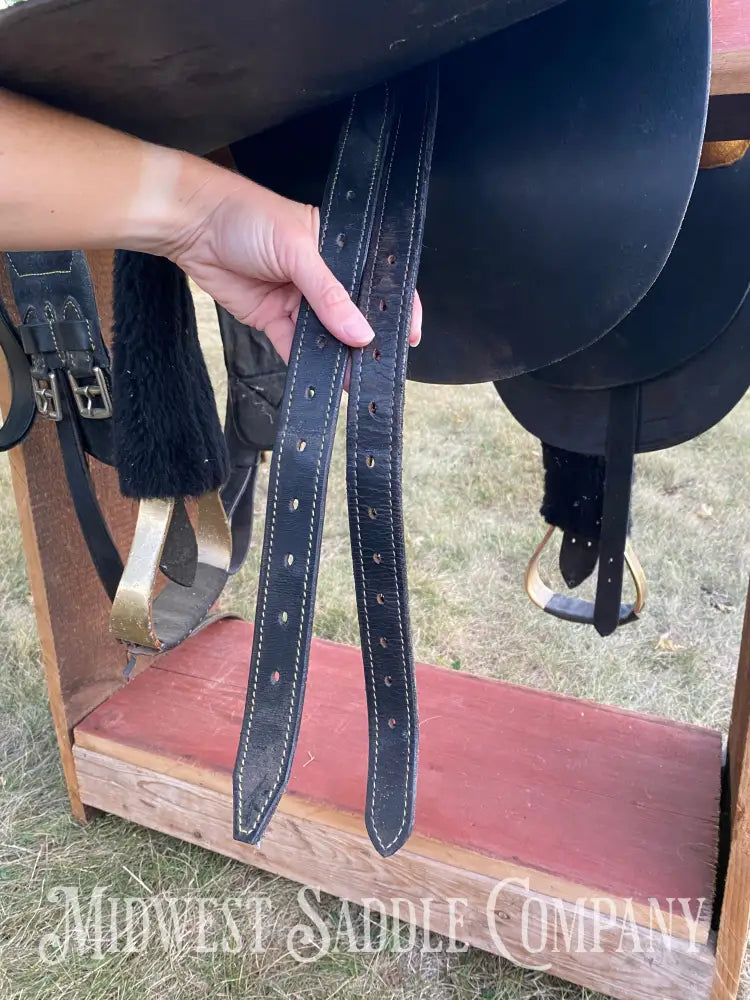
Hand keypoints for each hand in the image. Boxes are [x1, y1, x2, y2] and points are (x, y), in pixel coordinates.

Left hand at [164, 159, 422, 361]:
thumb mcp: (298, 252)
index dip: (396, 307)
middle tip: (382, 367)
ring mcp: (299, 300)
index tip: (408, 337)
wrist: (193, 226)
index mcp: (340, 247)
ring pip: (326, 336)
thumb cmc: (249, 218)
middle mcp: (323, 276)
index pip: (377, 279)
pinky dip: (306, 365)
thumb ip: (330, 296)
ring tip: (356, 381)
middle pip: (353, 313)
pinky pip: (295, 348)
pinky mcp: (274, 320)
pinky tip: (322, 380)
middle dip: (366, 340)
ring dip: (338, 357)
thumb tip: (361, 334)